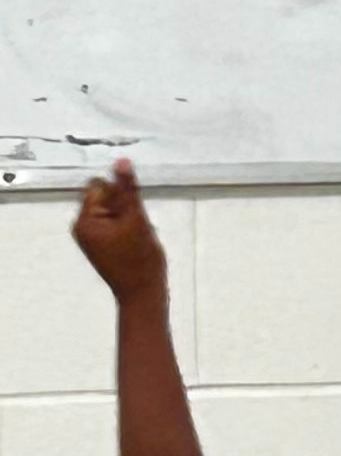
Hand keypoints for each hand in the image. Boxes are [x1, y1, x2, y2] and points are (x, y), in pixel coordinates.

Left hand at [71, 159, 168, 307]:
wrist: (143, 294)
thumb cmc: (140, 260)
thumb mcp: (136, 219)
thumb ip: (128, 189)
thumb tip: (121, 161)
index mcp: (84, 220)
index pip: (99, 186)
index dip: (120, 194)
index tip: (133, 212)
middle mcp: (82, 226)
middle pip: (104, 197)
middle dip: (124, 205)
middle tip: (137, 226)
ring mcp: (91, 237)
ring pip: (112, 210)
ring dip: (128, 216)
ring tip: (138, 235)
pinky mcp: (101, 244)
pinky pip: (114, 223)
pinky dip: (127, 227)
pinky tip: (136, 240)